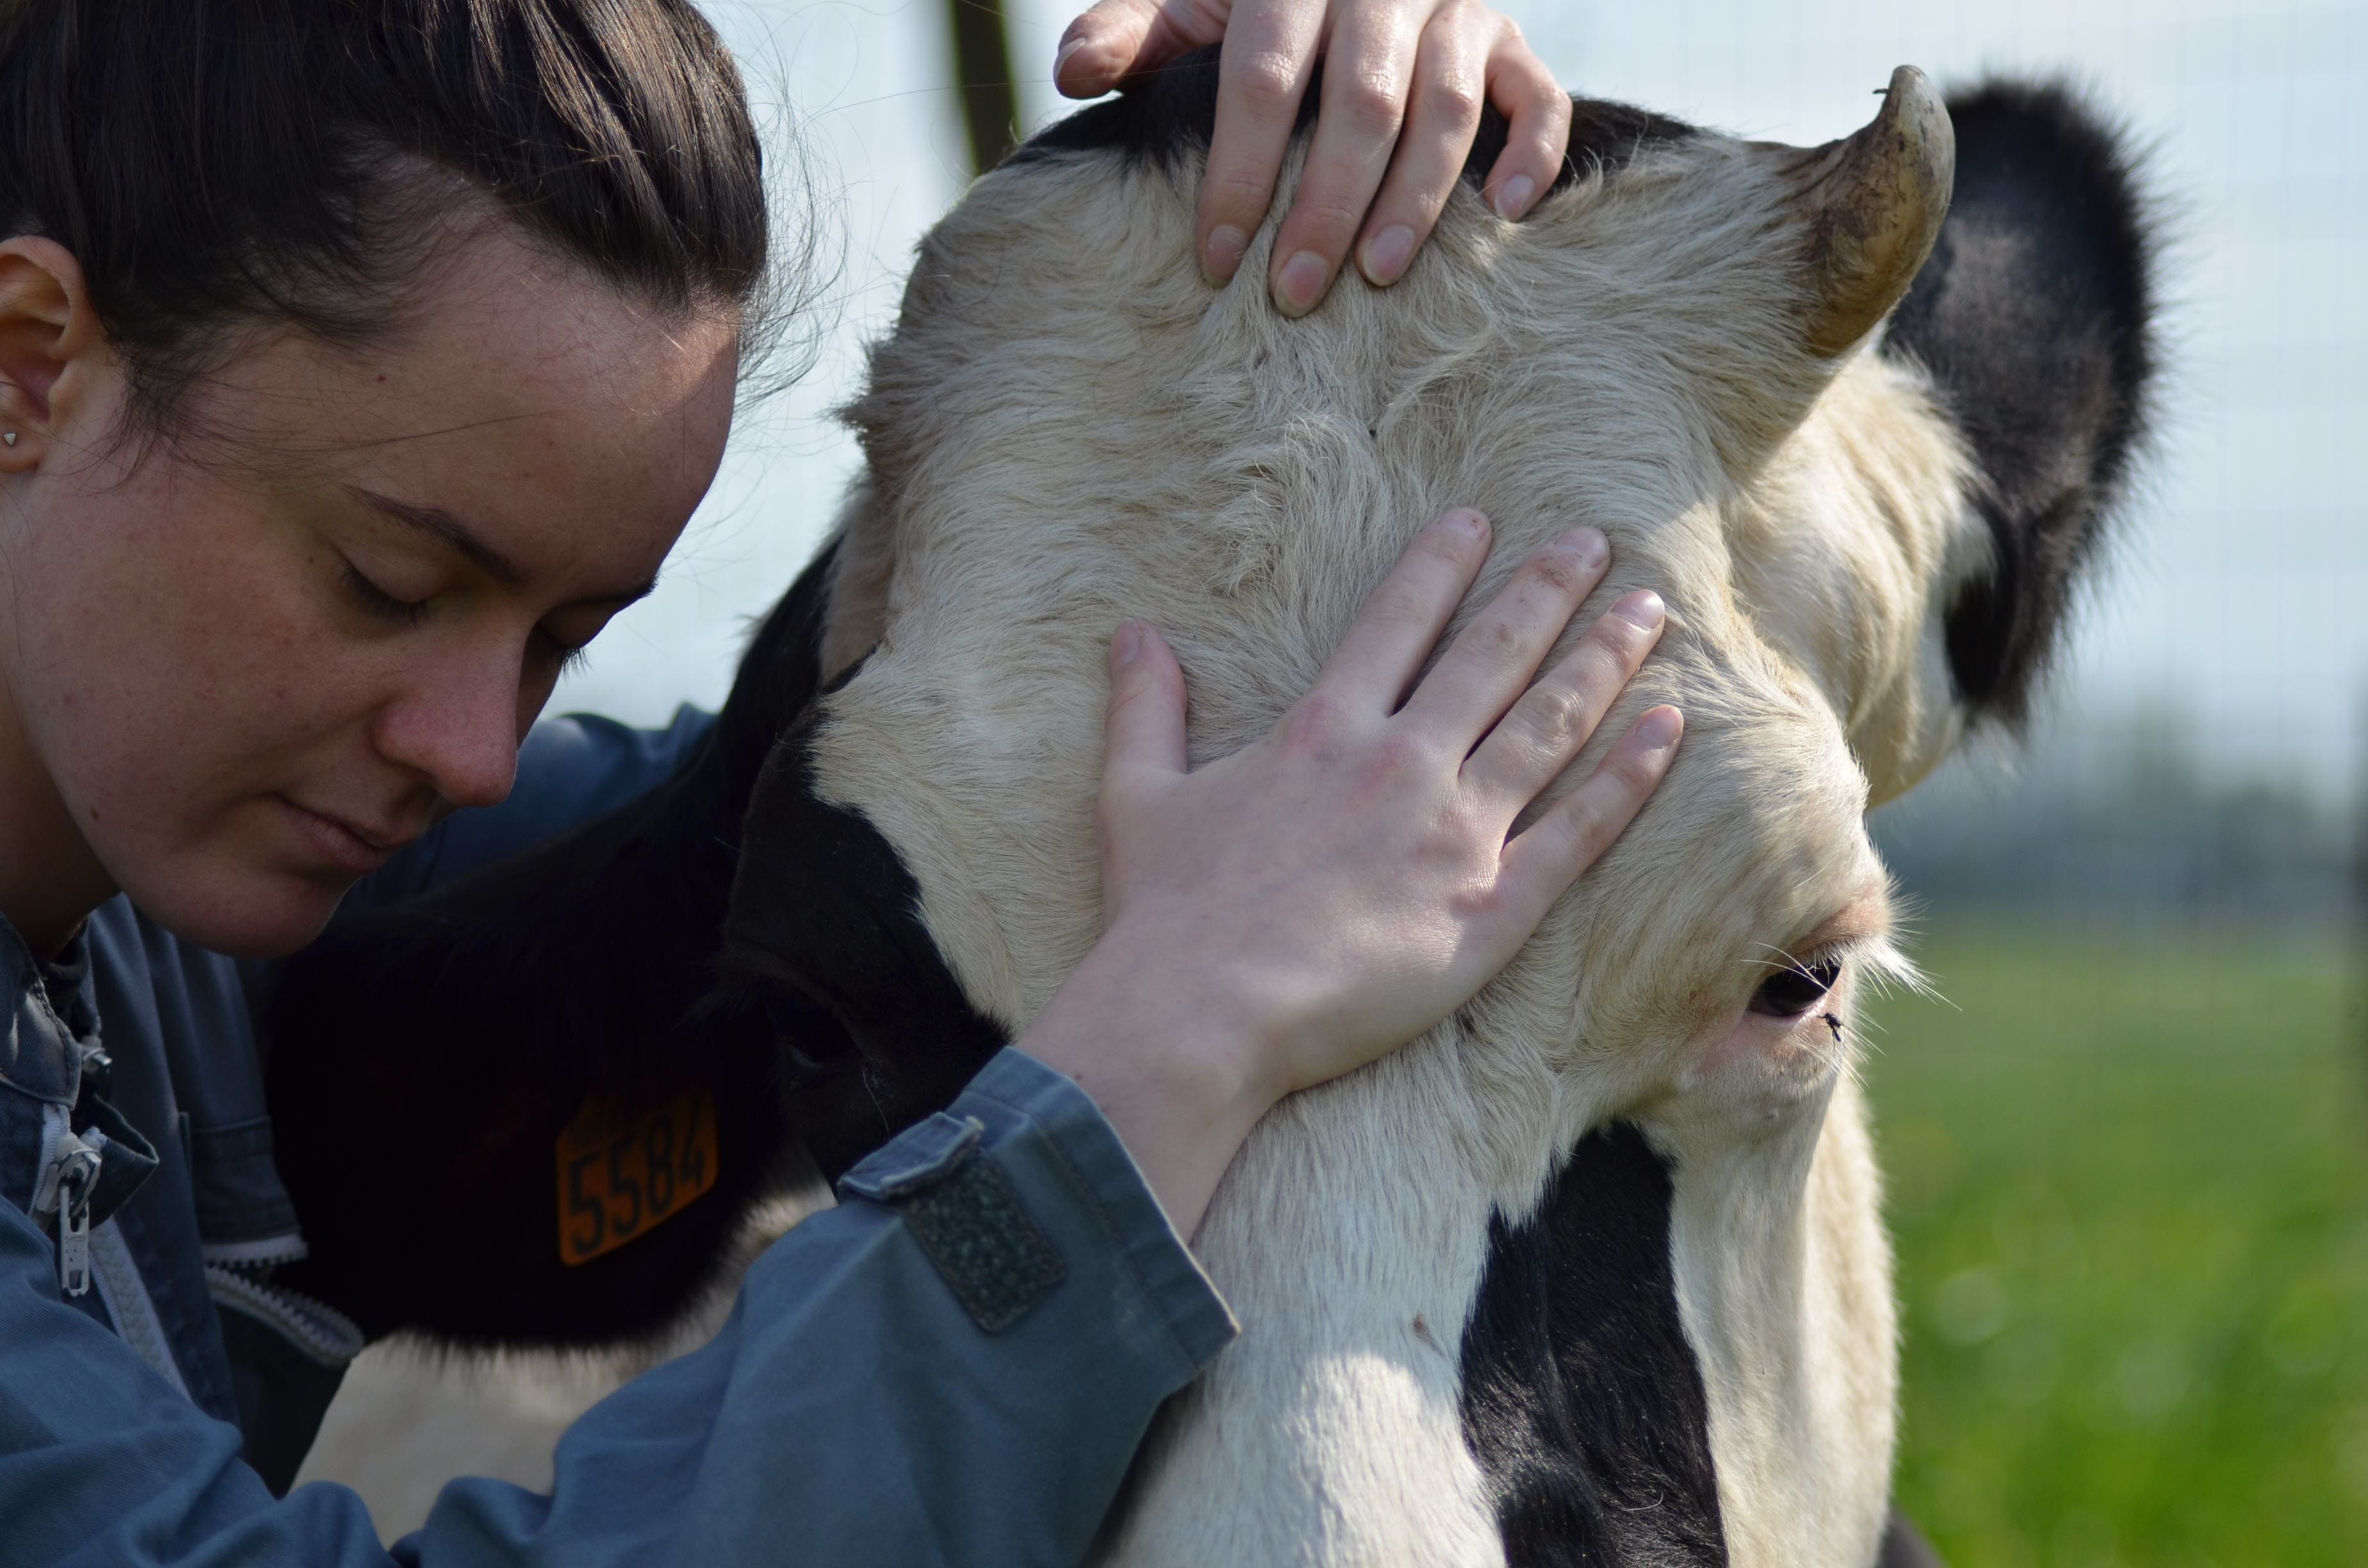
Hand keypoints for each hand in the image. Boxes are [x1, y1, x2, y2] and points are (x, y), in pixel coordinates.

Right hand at [1020, 510, 1679, 1233]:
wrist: (1198, 1016)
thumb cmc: (1164, 913)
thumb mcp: (1137, 794)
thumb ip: (1146, 708)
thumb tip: (1132, 634)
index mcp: (1323, 730)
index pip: (1399, 621)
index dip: (1442, 564)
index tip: (1479, 520)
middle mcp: (1401, 764)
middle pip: (1494, 654)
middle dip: (1548, 588)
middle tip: (1593, 540)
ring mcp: (1454, 834)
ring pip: (1550, 724)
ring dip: (1604, 659)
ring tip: (1647, 608)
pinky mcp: (1491, 909)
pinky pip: (1579, 833)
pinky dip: (1628, 778)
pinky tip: (1668, 729)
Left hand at [1053, 0, 1572, 313]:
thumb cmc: (1256, 12)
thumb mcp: (1191, 8)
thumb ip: (1135, 36)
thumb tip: (1069, 71)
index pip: (1263, 79)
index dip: (1240, 171)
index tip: (1219, 259)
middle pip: (1361, 105)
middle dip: (1326, 206)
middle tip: (1296, 293)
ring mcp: (1456, 12)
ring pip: (1446, 108)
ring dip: (1415, 198)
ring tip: (1381, 274)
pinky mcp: (1510, 41)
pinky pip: (1537, 97)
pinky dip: (1532, 154)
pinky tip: (1504, 215)